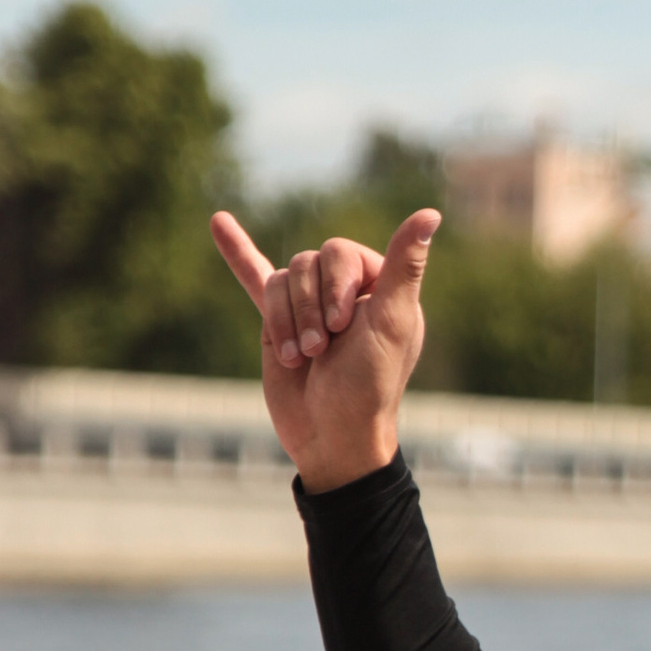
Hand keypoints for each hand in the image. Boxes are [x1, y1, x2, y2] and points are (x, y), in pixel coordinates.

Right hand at [211, 204, 440, 492]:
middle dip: (307, 307)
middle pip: (307, 263)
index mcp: (379, 286)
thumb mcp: (391, 321)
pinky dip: (238, 252)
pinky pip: (255, 278)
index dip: (335, 285)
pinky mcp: (278, 324)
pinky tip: (219, 223)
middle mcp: (345, 291)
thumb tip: (431, 212)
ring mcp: (308, 305)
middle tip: (321, 350)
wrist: (330, 438)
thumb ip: (405, 267)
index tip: (342, 326)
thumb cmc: (368, 384)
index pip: (340, 252)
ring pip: (281, 281)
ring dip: (286, 321)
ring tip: (302, 359)